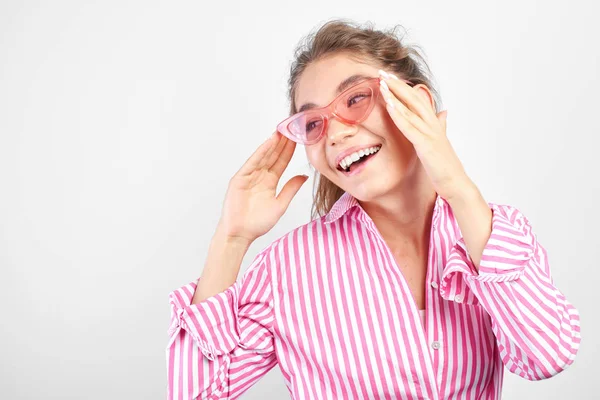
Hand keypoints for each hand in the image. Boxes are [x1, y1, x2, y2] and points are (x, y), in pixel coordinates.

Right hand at [218, 131, 308, 243]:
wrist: (241, 234)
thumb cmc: (257, 223)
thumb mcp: (280, 205)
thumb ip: (291, 189)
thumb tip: (304, 176)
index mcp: (270, 182)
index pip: (282, 162)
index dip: (290, 150)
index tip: (299, 138)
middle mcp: (260, 176)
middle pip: (274, 155)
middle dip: (283, 142)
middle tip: (292, 127)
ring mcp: (249, 176)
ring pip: (264, 156)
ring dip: (273, 143)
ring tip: (283, 130)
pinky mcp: (240, 178)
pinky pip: (252, 162)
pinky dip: (261, 152)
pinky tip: (269, 142)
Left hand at [378, 70, 473, 200]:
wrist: (455, 183)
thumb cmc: (446, 165)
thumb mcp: (441, 141)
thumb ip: (441, 125)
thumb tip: (444, 112)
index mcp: (434, 123)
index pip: (417, 100)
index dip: (403, 87)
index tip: (389, 77)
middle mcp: (433, 124)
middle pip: (413, 98)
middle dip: (397, 85)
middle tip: (382, 72)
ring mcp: (430, 133)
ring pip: (410, 109)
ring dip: (395, 95)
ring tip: (382, 83)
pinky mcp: (425, 144)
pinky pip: (409, 127)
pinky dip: (399, 115)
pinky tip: (389, 105)